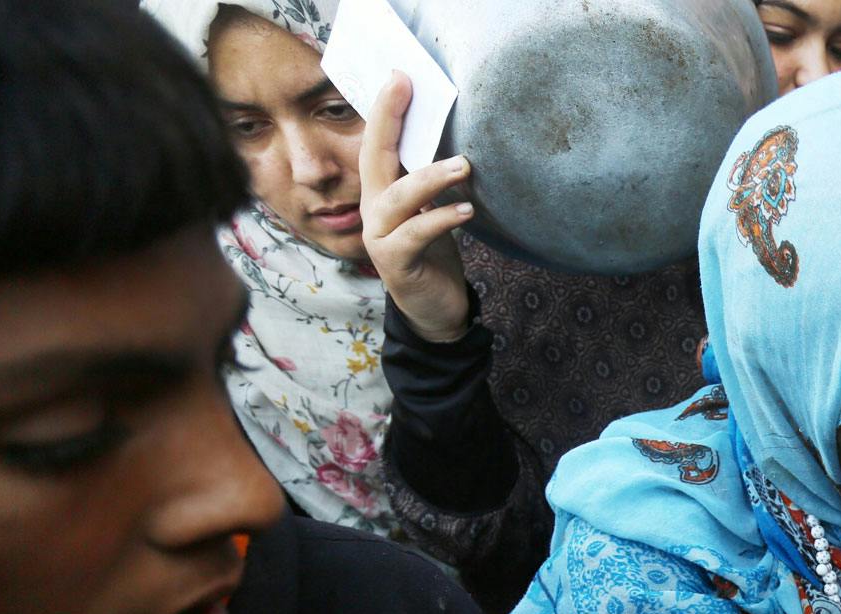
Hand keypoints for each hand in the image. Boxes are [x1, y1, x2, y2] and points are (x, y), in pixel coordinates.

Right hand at [360, 72, 473, 342]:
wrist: (434, 311)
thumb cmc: (434, 255)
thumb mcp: (431, 212)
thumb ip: (430, 182)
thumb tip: (452, 141)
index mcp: (381, 194)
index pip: (378, 144)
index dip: (385, 110)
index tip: (400, 76)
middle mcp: (374, 211)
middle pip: (374, 158)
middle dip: (388, 120)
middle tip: (407, 88)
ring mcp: (380, 237)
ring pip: (398, 197)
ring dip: (431, 177)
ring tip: (464, 166)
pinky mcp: (396, 263)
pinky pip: (416, 234)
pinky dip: (442, 219)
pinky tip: (466, 210)